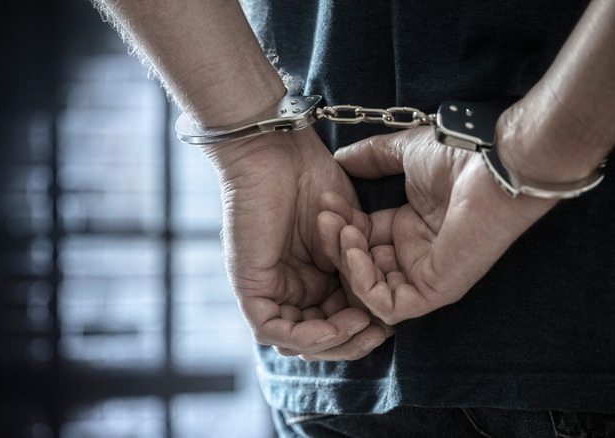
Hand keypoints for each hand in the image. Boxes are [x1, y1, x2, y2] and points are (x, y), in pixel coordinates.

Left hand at [203, 127, 388, 360]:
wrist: (279, 152)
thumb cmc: (312, 180)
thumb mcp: (348, 234)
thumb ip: (358, 268)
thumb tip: (380, 309)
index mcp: (310, 278)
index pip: (335, 321)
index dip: (363, 329)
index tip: (391, 322)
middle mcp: (288, 288)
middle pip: (317, 338)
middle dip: (351, 342)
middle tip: (379, 332)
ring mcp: (266, 289)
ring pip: (295, 340)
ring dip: (333, 341)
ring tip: (361, 324)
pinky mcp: (249, 287)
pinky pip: (272, 329)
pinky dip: (307, 335)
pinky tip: (336, 323)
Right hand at [320, 127, 556, 324]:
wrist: (492, 164)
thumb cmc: (460, 157)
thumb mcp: (403, 153)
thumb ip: (371, 157)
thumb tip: (339, 159)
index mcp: (410, 228)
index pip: (361, 240)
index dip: (339, 225)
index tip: (325, 202)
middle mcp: (416, 254)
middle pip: (360, 266)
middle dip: (335, 243)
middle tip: (326, 217)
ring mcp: (425, 275)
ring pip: (369, 290)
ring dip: (346, 262)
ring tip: (343, 230)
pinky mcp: (435, 290)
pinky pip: (388, 306)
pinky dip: (363, 283)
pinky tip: (356, 249)